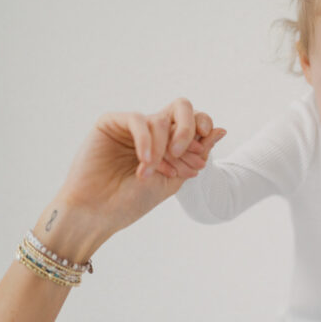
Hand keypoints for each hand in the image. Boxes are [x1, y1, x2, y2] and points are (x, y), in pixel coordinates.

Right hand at [54, 99, 225, 247]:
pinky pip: (137, 120)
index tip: (201, 156)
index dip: (202, 130)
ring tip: (151, 173)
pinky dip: (146, 141)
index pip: (194, 122)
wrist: (99, 213)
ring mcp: (131, 126)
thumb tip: (221, 130)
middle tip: (181, 151)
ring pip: (159, 119)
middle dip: (188, 128)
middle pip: (181, 108)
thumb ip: (195, 155)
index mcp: (168, 143)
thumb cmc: (132, 201)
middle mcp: (152, 131)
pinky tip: (144, 162)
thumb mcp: (173, 179)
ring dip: (162, 148)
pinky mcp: (110, 123)